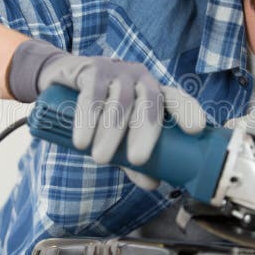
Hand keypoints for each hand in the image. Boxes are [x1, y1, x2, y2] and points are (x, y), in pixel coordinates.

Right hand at [8, 39, 206, 187]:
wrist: (59, 84)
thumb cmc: (98, 113)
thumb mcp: (117, 137)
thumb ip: (133, 159)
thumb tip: (154, 185)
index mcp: (155, 93)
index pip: (177, 99)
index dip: (188, 111)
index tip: (196, 130)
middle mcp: (141, 78)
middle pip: (150, 102)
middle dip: (146, 132)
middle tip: (138, 160)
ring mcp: (117, 71)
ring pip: (121, 100)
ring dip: (111, 132)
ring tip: (100, 159)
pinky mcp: (92, 69)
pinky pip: (93, 93)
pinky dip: (87, 118)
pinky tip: (82, 141)